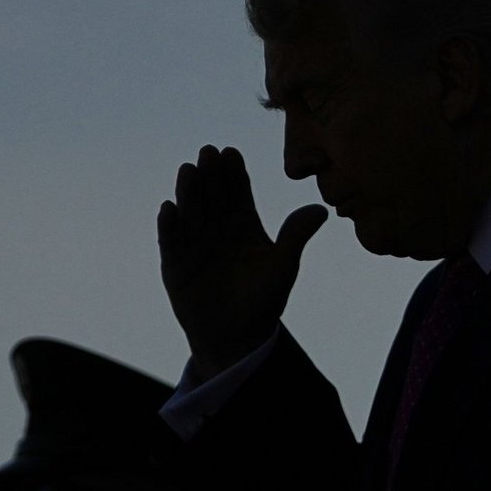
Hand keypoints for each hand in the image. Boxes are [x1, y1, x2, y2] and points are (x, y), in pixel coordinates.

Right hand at [157, 145, 327, 378]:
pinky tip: (169, 209)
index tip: (232, 153)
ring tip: (188, 172)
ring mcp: (195, 245)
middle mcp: (217, 229)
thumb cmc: (264, 300)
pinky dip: (170, 226)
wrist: (238, 338)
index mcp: (244, 224)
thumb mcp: (283, 266)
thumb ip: (296, 236)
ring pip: (191, 213)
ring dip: (188, 192)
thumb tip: (321, 209)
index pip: (238, 193)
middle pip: (213, 196)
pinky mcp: (176, 265)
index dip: (234, 173)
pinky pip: (172, 242)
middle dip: (211, 175)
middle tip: (209, 152)